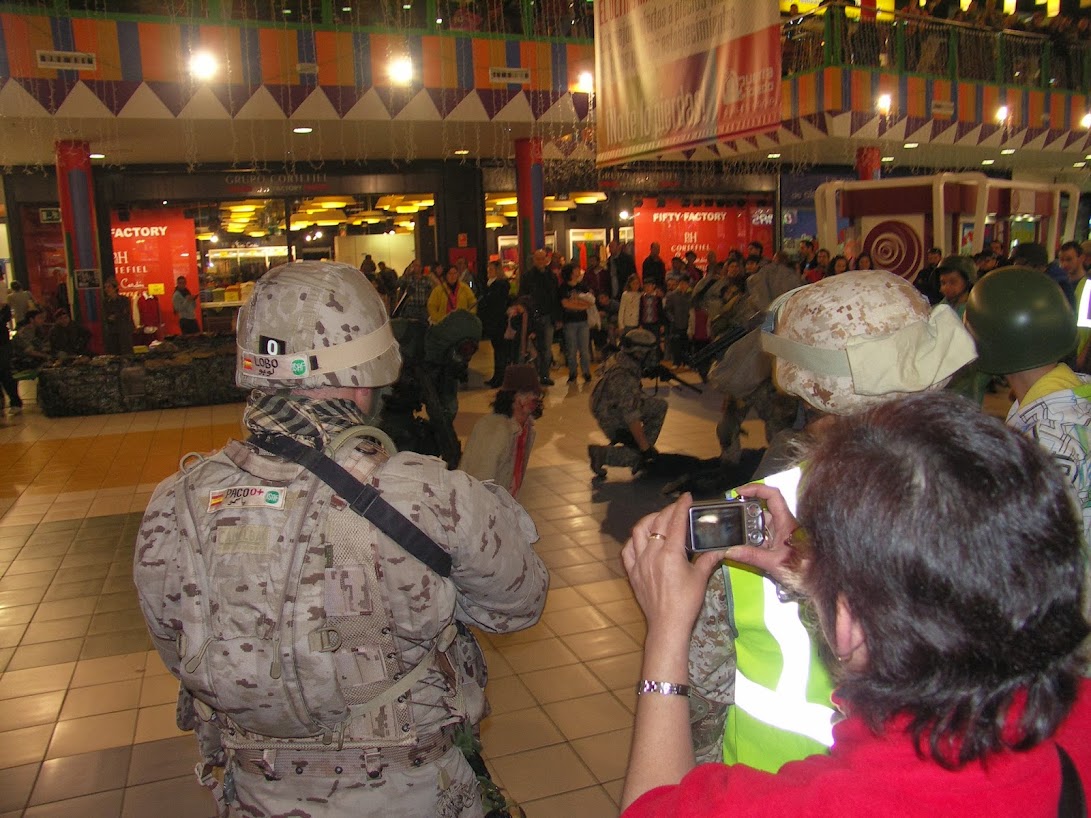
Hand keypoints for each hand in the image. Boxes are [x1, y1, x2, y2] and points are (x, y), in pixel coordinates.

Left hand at [622, 494, 726, 638]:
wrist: (667, 625)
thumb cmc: (686, 603)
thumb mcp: (700, 578)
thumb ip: (709, 559)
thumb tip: (720, 548)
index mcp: (670, 553)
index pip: (676, 522)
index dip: (681, 506)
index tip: (686, 497)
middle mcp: (652, 554)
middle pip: (658, 522)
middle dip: (668, 510)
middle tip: (677, 507)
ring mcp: (639, 562)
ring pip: (638, 531)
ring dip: (649, 520)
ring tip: (659, 518)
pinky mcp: (632, 572)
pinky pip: (627, 550)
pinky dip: (634, 540)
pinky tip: (642, 539)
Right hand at [727, 484, 805, 589]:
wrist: (815, 583)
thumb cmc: (804, 571)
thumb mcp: (774, 563)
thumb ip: (751, 556)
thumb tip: (730, 550)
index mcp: (786, 522)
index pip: (773, 496)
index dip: (756, 489)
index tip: (740, 492)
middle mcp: (784, 525)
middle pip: (763, 510)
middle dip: (746, 512)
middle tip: (732, 515)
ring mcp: (781, 535)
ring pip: (761, 525)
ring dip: (748, 529)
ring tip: (735, 535)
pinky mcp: (778, 545)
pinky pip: (762, 537)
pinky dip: (751, 540)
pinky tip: (743, 547)